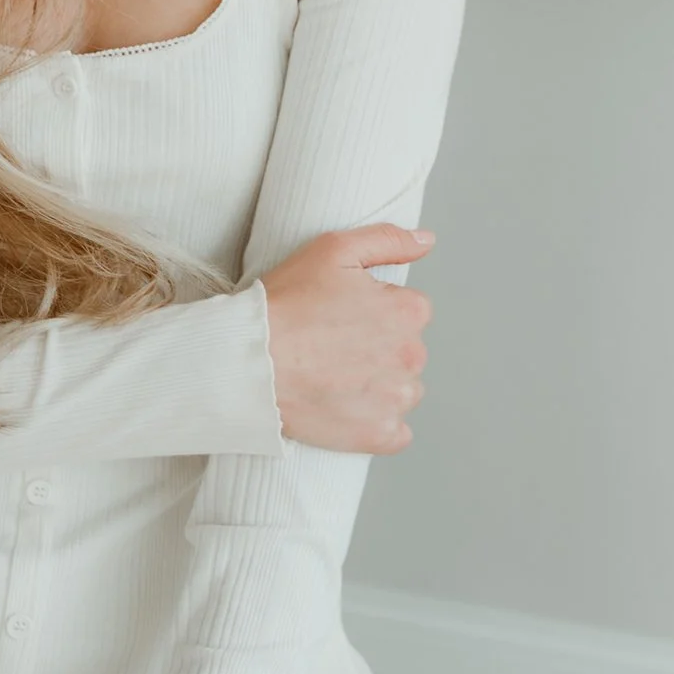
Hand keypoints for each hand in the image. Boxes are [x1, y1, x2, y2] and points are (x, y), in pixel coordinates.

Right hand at [261, 223, 432, 454]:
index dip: (370, 310)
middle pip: (404, 351)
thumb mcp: (331, 250)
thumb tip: (426, 240)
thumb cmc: (283, 304)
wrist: (247, 360)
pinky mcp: (380, 434)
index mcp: (408, 311)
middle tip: (327, 344)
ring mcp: (397, 399)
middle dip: (375, 348)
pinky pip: (393, 431)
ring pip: (400, 389)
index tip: (337, 315)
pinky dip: (373, 423)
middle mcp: (412, 356)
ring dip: (376, 386)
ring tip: (330, 376)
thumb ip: (386, 240)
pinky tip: (341, 406)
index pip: (406, 310)